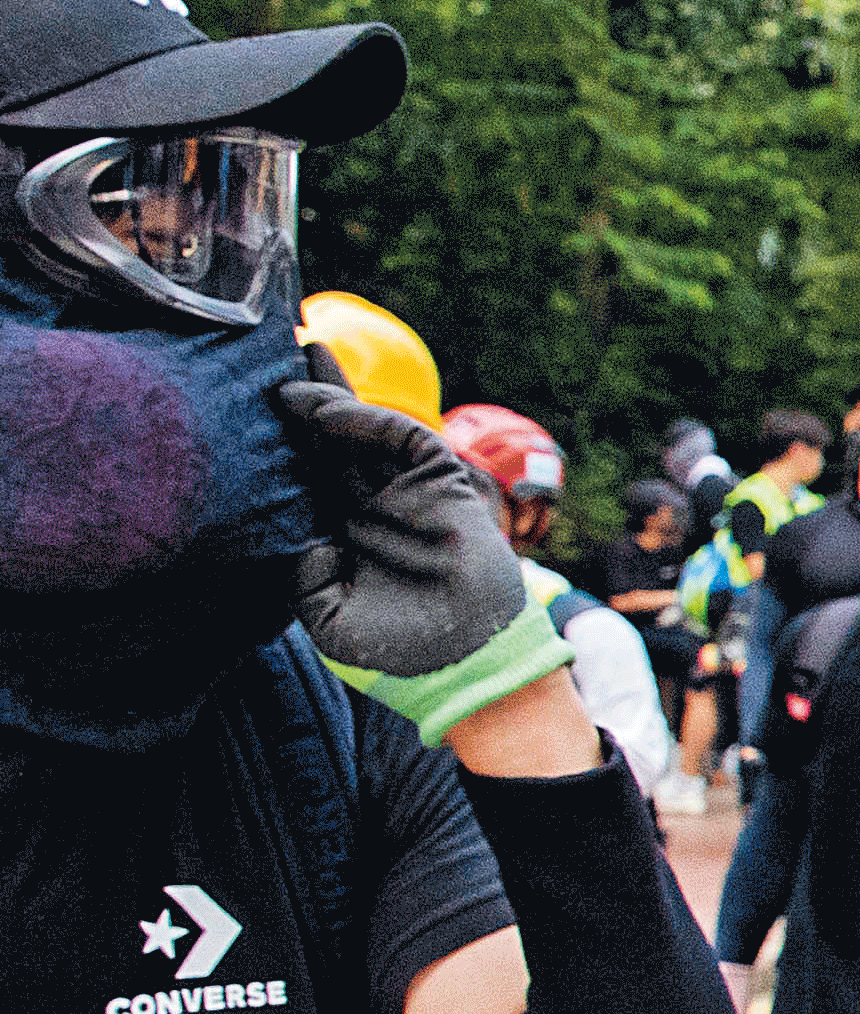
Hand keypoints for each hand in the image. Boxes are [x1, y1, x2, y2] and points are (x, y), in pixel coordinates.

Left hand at [276, 381, 534, 677]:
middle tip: (263, 353)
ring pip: (364, 429)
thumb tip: (303, 542)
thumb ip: (304, 582)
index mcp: (339, 531)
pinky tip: (328, 407)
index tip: (236, 408)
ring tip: (299, 353)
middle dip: (301, 399)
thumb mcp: (329, 619)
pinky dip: (366, 420)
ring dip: (330, 392)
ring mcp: (405, 492)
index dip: (274, 441)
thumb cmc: (400, 651)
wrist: (468, 661)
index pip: (299, 474)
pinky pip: (403, 439)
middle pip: (327, 439)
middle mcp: (367, 504)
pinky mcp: (440, 484)